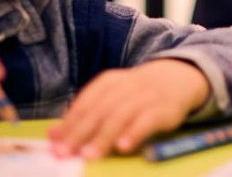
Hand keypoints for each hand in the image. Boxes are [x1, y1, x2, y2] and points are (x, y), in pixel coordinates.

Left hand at [48, 60, 210, 159]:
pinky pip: (148, 120)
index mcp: (111, 81)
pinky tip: (124, 146)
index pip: (86, 101)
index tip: (55, 145)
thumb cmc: (137, 93)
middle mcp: (128, 85)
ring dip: (105, 135)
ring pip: (122, 115)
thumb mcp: (111, 97)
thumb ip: (84, 114)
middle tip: (66, 154)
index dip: (70, 123)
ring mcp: (147, 96)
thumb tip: (52, 134)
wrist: (179, 77)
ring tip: (90, 155)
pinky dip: (135, 132)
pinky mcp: (165, 108)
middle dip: (82, 132)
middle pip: (101, 109)